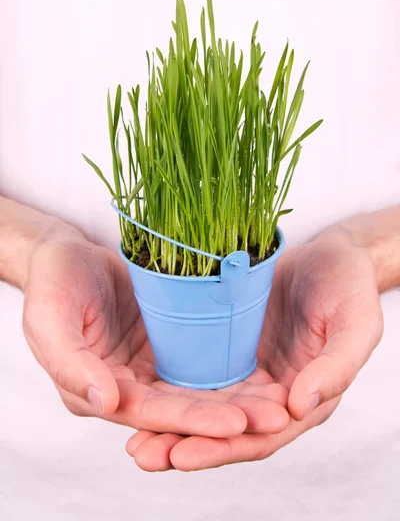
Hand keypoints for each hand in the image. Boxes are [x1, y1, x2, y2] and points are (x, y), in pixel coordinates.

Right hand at [22, 226, 289, 437]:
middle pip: (183, 408)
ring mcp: (150, 365)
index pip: (150, 414)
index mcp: (97, 392)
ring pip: (198, 388)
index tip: (236, 422)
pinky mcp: (167, 341)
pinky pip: (200, 356)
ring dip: (237, 398)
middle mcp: (129, 387)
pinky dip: (228, 366)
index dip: (193, 420)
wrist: (67, 254)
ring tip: (280, 403)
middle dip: (228, 416)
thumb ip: (72, 365)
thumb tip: (106, 402)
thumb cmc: (53, 284)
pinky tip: (263, 371)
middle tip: (276, 418)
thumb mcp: (50, 321)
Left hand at [127, 231, 382, 470]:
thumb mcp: (355, 321)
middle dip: (182, 444)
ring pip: (204, 407)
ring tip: (131, 440)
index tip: (182, 453)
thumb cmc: (347, 286)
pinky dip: (170, 387)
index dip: (222, 447)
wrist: (328, 253)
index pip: (260, 435)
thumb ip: (336, 366)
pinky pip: (196, 371)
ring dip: (168, 425)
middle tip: (141, 454)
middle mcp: (270, 393)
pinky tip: (137, 390)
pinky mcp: (226, 347)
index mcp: (303, 398)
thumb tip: (299, 406)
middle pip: (224, 429)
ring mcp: (246, 371)